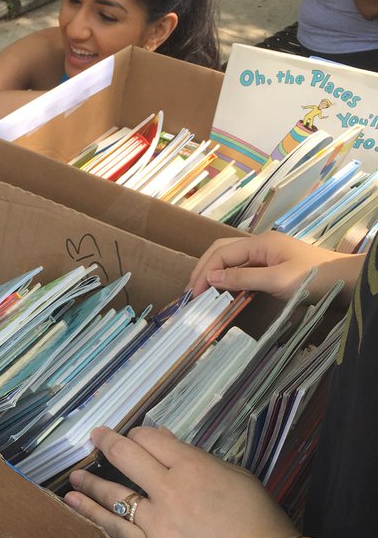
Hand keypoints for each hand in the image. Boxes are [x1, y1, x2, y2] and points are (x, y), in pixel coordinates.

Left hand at [65, 425, 295, 537]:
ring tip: (75, 476)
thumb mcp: (238, 478)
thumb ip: (199, 459)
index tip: (131, 437)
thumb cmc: (262, 524)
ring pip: (113, 493)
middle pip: (126, 457)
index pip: (152, 439)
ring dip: (89, 481)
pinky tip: (73, 502)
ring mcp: (157, 521)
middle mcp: (170, 489)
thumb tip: (166, 442)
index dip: (137, 434)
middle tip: (94, 437)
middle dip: (105, 442)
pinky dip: (90, 513)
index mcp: (195, 466)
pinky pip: (114, 528)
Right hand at [187, 231, 347, 300]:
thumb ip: (242, 278)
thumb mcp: (276, 280)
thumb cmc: (314, 279)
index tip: (194, 294)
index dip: (204, 272)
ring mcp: (267, 254)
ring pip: (231, 259)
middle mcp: (261, 244)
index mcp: (260, 243)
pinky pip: (244, 268)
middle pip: (222, 251)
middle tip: (191, 292)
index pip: (221, 253)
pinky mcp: (273, 265)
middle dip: (204, 269)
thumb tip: (211, 278)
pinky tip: (224, 291)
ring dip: (214, 273)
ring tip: (202, 292)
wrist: (346, 280)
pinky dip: (229, 278)